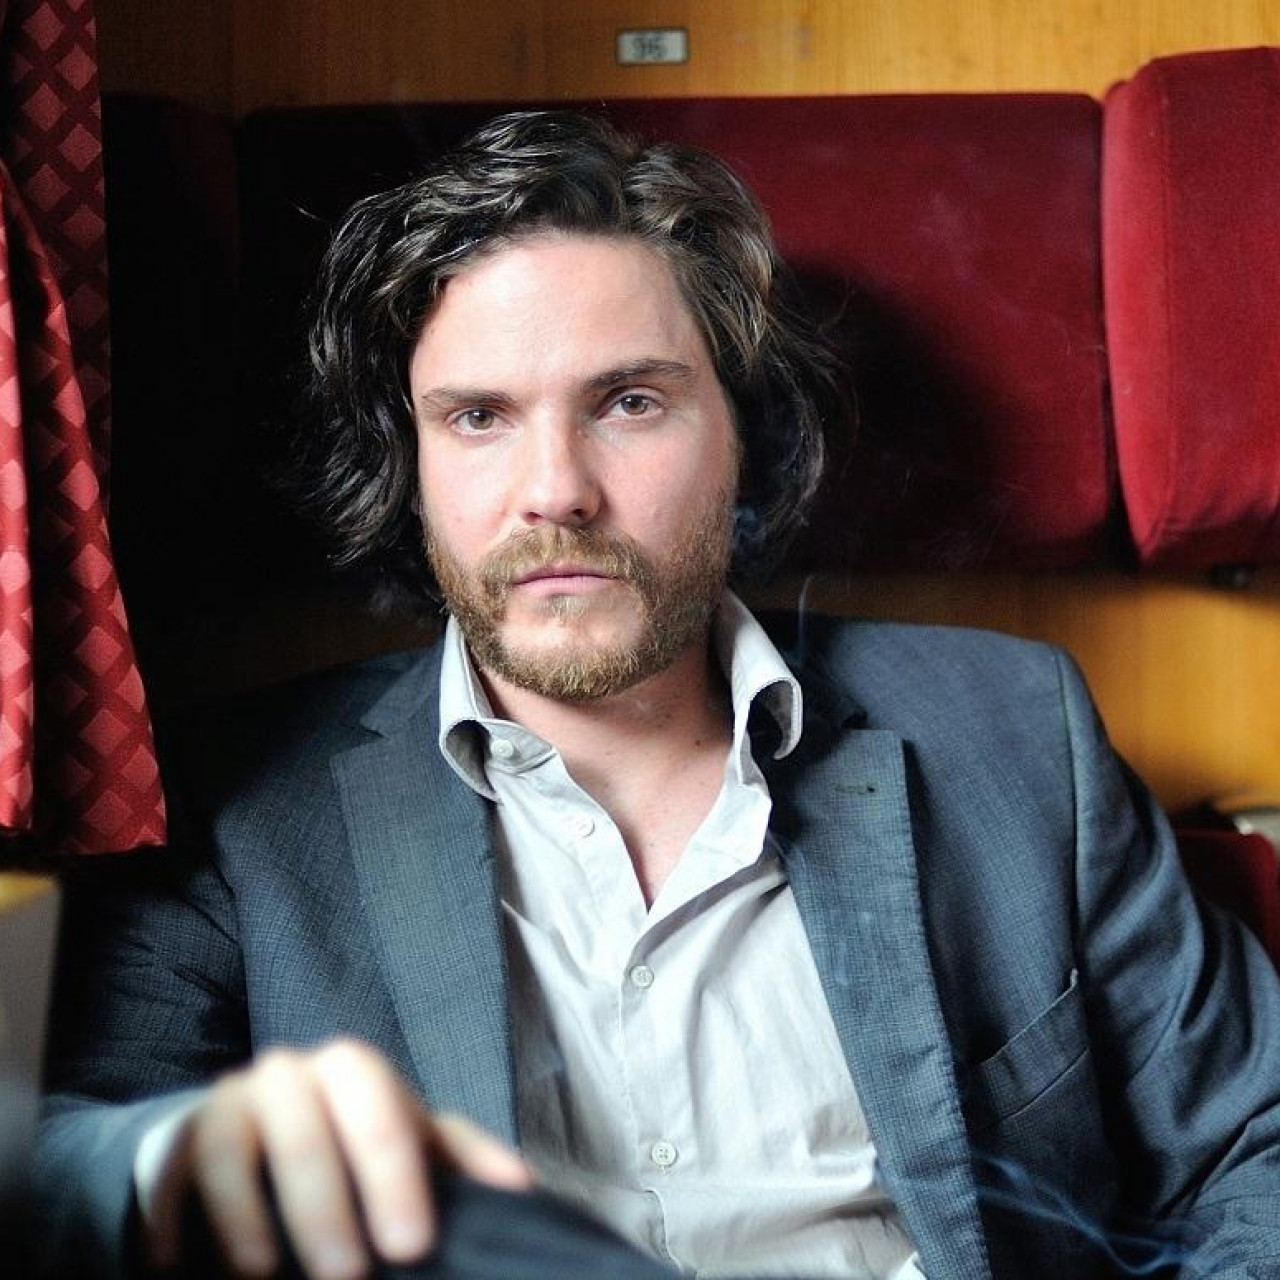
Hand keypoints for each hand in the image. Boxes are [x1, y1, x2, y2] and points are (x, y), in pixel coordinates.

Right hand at [144, 1038, 533, 1278]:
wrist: (253, 1127)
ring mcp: (228, 1102)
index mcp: (353, 1073)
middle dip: (326, 1202)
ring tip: (263, 1276)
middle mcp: (290, 1074)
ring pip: (234, 1145)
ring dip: (250, 1214)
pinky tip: (174, 1263)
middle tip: (347, 1276)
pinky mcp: (175, 1139)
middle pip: (308, 1126)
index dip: (395, 1174)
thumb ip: (458, 1158)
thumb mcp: (405, 1141)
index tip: (410, 1245)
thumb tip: (521, 1187)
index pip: (380, 1109)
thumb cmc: (345, 1139)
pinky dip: (174, 1218)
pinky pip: (170, 1173)